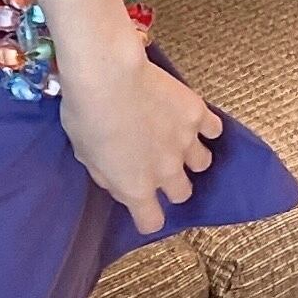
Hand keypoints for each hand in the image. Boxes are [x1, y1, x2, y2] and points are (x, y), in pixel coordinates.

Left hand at [53, 47, 222, 236]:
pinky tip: (193, 118)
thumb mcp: (84, 154)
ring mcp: (186, 142)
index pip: (152, 222)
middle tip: (158, 164)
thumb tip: (118, 180)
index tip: (143, 207)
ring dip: (191, 156)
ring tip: (177, 140)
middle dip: (172, 184)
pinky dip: (205, 126)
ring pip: (203, 163)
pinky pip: (213, 129)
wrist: (108, 75)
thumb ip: (106, 175)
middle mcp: (166, 171)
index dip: (147, 216)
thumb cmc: (85, 113)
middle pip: (182, 194)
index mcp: (135, 187)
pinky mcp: (197, 114)